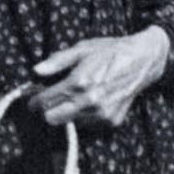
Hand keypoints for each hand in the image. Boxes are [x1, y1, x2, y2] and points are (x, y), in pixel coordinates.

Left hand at [30, 29, 170, 128]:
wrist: (141, 61)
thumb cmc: (109, 51)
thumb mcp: (81, 49)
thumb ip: (57, 61)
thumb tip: (36, 70)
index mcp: (79, 82)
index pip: (47, 100)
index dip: (35, 101)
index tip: (31, 100)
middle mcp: (90, 101)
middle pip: (54, 118)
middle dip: (47, 111)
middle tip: (46, 101)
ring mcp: (102, 114)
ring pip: (71, 123)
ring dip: (66, 114)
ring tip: (71, 98)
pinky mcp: (112, 121)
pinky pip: (88, 124)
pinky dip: (83, 116)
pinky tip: (87, 101)